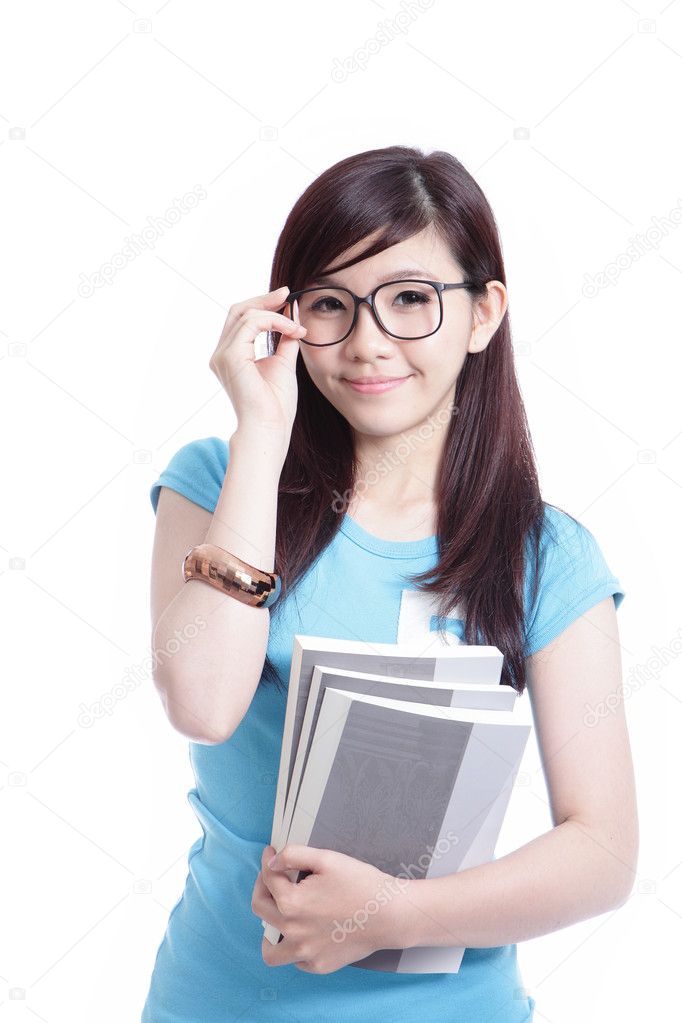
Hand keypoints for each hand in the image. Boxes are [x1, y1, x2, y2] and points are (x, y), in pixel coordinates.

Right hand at [209, 285, 307, 445]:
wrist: (271, 427)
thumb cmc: (276, 405)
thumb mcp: (283, 363)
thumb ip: (284, 338)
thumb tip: (292, 313)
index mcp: (231, 355)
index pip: (242, 319)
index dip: (264, 306)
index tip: (287, 300)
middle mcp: (221, 353)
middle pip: (238, 310)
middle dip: (264, 300)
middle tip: (287, 293)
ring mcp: (222, 354)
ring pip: (245, 314)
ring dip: (275, 313)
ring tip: (297, 323)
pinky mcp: (230, 356)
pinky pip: (251, 324)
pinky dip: (274, 321)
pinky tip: (292, 330)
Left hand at [251, 843, 411, 973]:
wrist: (390, 914)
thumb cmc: (361, 884)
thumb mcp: (326, 859)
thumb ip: (293, 855)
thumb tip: (271, 862)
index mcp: (291, 904)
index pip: (267, 878)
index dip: (267, 861)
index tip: (270, 853)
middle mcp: (293, 932)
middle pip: (260, 909)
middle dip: (261, 887)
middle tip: (271, 876)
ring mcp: (305, 953)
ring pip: (270, 950)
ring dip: (269, 930)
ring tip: (278, 915)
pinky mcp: (319, 965)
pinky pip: (295, 960)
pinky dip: (293, 947)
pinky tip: (304, 931)